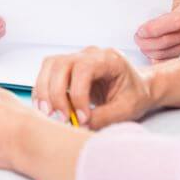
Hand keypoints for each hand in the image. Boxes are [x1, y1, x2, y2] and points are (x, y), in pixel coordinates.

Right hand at [32, 46, 154, 129]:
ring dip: (44, 91)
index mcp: (109, 59)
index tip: (82, 118)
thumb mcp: (126, 110)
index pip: (84, 69)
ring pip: (49, 66)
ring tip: (48, 114)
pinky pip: (47, 74)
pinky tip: (47, 108)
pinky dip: (43, 91)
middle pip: (61, 64)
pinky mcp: (67, 68)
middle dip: (56, 94)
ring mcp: (76, 58)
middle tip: (62, 118)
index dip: (78, 94)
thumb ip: (104, 117)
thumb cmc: (134, 96)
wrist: (137, 88)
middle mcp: (90, 54)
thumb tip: (78, 125)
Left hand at [135, 0, 179, 61]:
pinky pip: (175, 61)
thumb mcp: (168, 1)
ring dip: (153, 52)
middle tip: (137, 39)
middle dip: (149, 42)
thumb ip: (157, 8)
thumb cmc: (176, 6)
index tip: (140, 31)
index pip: (176, 20)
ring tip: (143, 46)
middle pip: (171, 39)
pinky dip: (161, 60)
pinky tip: (152, 56)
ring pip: (172, 52)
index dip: (156, 28)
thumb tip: (135, 18)